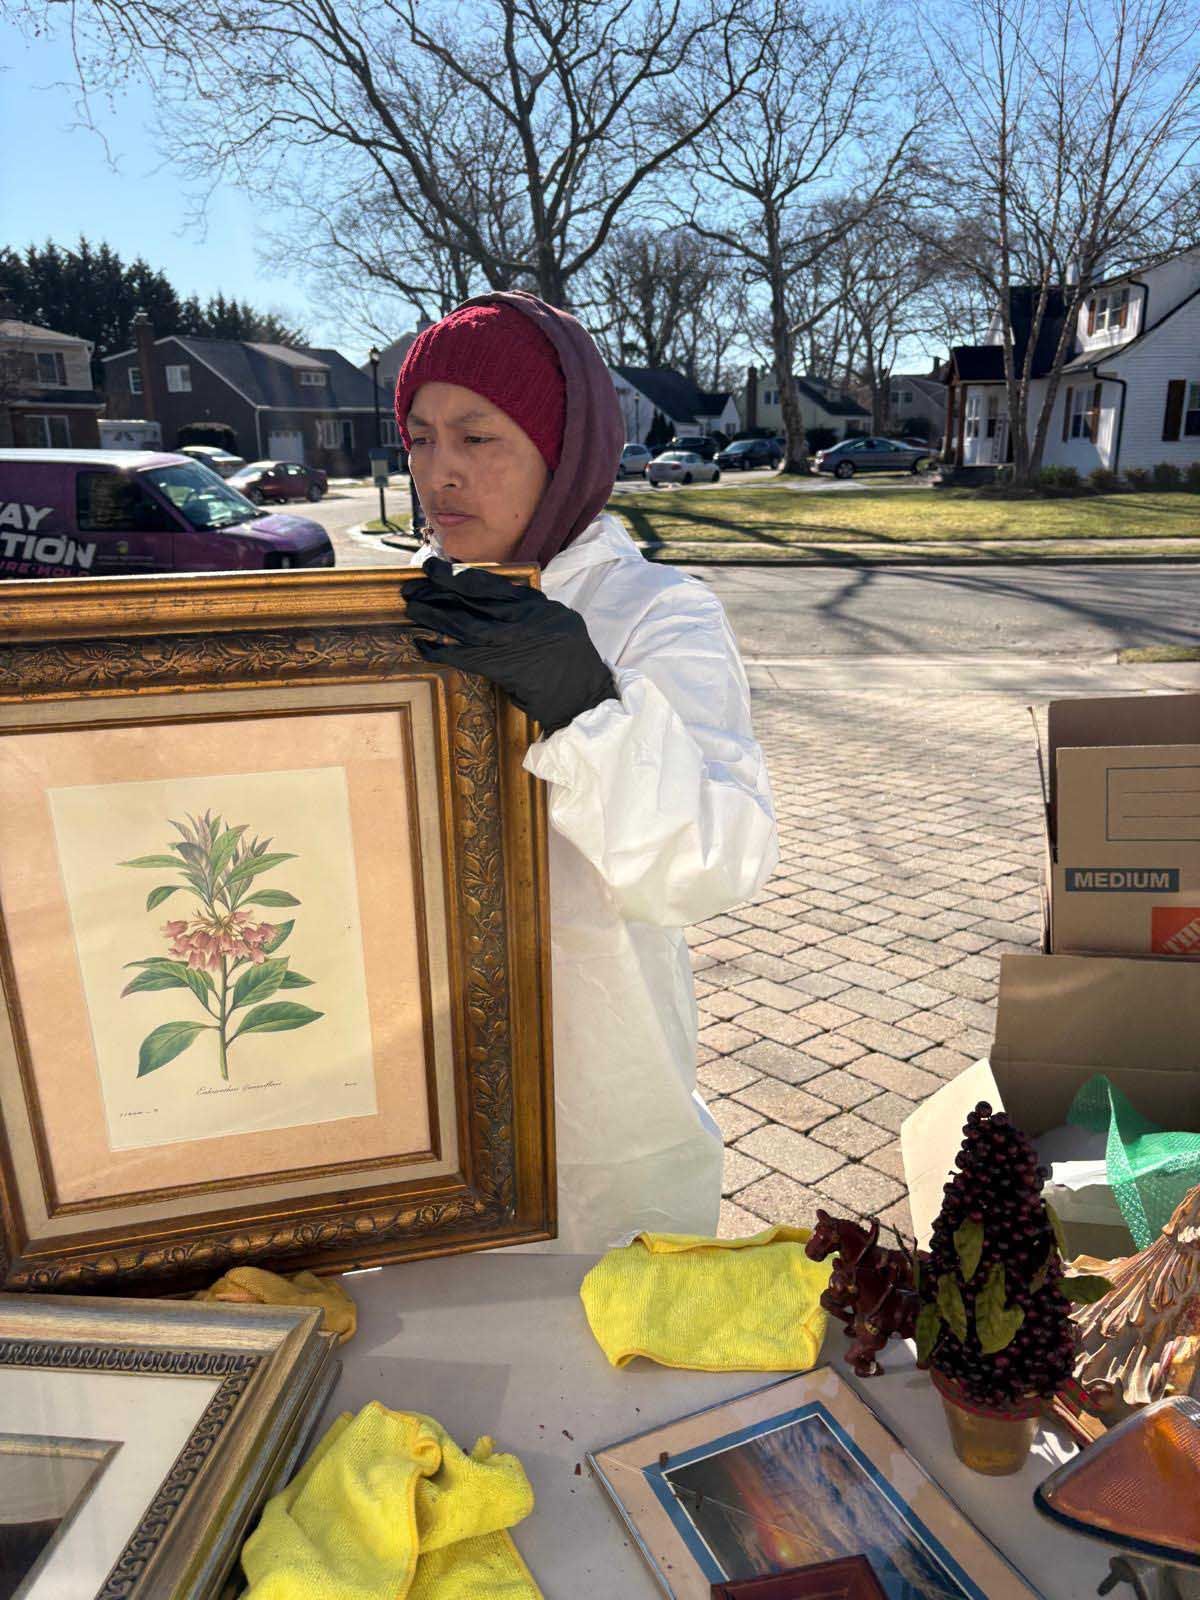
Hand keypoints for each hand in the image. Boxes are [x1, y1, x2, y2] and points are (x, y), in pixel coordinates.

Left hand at [404, 558, 615, 734]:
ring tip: (412, 609)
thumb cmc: (569, 664)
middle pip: (474, 600)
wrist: (586, 699)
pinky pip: (467, 657)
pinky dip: (442, 652)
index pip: (491, 584)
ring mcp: (519, 644)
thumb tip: (482, 603)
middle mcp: (528, 620)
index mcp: (539, 605)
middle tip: (411, 589)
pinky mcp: (509, 670)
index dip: (458, 575)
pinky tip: (422, 646)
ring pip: (467, 625)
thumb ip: (525, 611)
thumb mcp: (556, 624)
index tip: (433, 569)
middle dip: (439, 592)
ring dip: (436, 617)